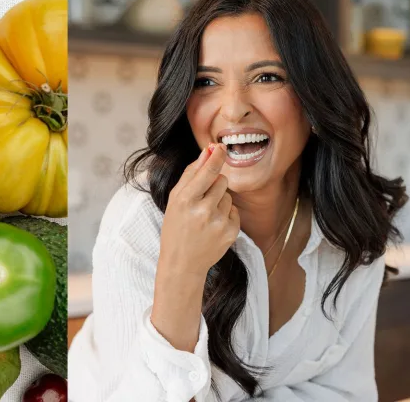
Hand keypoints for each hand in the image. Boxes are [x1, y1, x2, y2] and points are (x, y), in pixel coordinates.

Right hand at [159, 143, 239, 276]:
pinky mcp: (231, 233)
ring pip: (229, 196)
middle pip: (222, 181)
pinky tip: (213, 226)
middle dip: (215, 184)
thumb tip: (208, 151)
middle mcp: (203, 210)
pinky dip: (226, 215)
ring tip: (205, 216)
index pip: (208, 171)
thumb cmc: (176, 227)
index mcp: (186, 200)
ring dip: (220, 201)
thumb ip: (191, 174)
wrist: (182, 263)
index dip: (217, 156)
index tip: (221, 147)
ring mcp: (219, 223)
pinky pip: (234, 211)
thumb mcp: (175, 200)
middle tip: (202, 199)